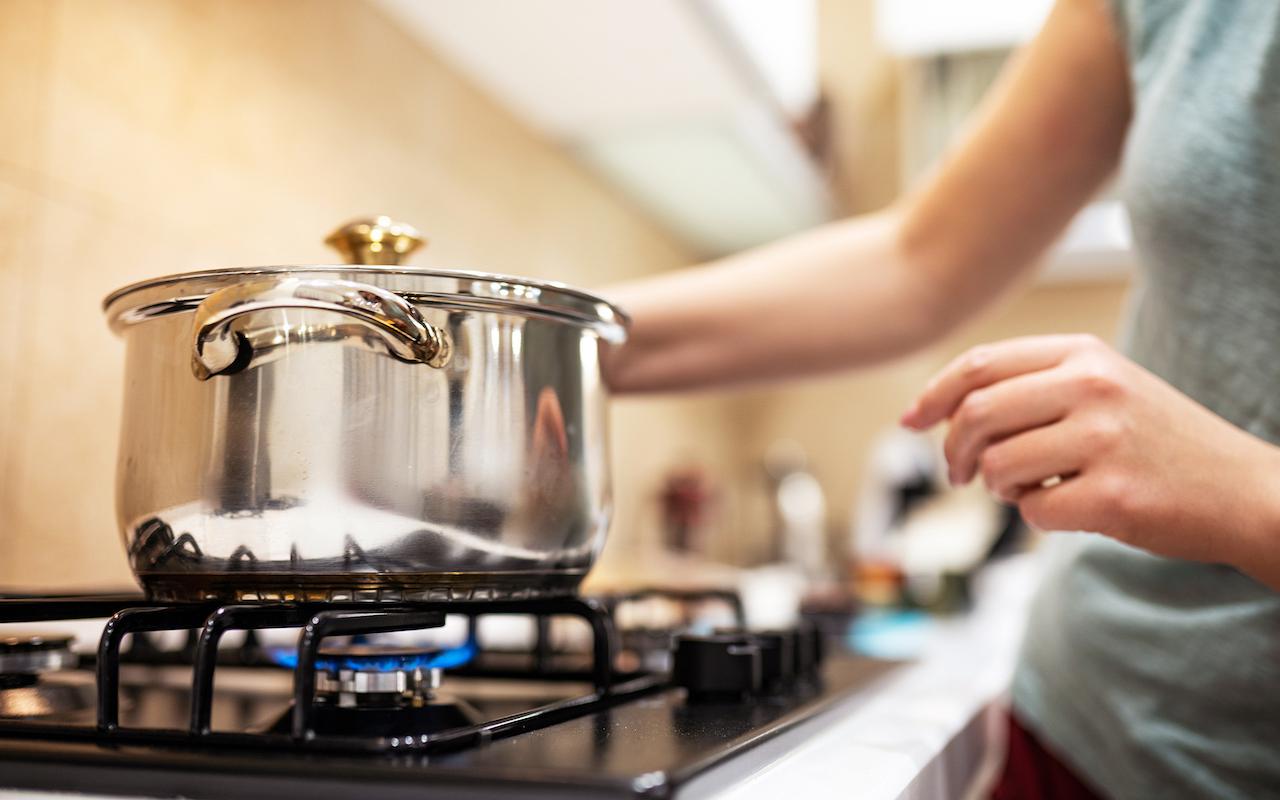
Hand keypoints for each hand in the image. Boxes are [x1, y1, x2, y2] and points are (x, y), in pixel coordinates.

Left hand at [900, 334, 1279, 574]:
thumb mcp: (1102, 388)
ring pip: (997, 466)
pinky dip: (1038, 517)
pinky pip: (1032, 511)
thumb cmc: (1157, 442)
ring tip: (1031, 488)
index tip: (911, 421)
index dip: (934, 396)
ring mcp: (1105, 439)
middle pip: (976, 415)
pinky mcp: (1114, 495)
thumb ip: (1031, 387)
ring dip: (999, 488)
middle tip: (961, 475)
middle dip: (954, 452)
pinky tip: (1071, 508)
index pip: (980, 365)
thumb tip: (938, 409)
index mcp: (1084, 353)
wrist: (1245, 491)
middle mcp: (1093, 386)